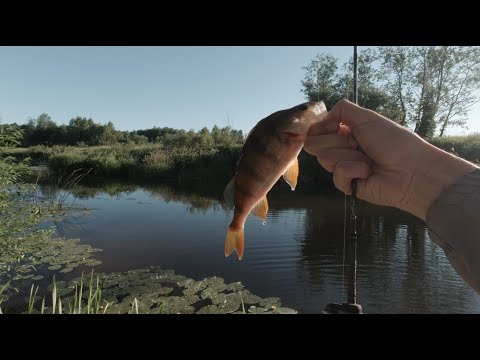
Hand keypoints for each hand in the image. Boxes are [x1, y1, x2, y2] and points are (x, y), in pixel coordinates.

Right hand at [304, 99, 476, 220]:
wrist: (411, 170)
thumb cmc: (394, 141)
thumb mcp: (367, 117)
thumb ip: (342, 110)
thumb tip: (322, 118)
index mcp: (346, 132)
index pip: (316, 130)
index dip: (322, 128)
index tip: (336, 126)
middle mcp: (343, 149)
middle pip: (314, 145)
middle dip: (337, 142)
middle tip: (358, 144)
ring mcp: (344, 168)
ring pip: (325, 159)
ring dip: (349, 156)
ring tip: (368, 160)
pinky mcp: (348, 186)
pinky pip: (337, 176)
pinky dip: (354, 170)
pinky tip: (368, 172)